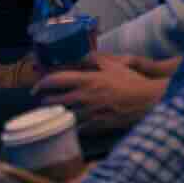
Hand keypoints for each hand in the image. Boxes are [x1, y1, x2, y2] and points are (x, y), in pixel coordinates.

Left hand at [35, 54, 169, 135]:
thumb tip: (83, 54)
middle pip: (55, 101)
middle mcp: (85, 97)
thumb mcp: (116, 65)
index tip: (36, 87)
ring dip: (57, 114)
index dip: (42, 83)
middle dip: (46, 100)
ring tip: (55, 112)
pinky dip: (72, 126)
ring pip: (63, 115)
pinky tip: (72, 125)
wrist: (147, 100)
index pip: (57, 80)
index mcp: (88, 80)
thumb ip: (97, 59)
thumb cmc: (132, 81)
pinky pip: (78, 128)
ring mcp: (89, 113)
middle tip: (44, 100)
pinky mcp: (96, 125)